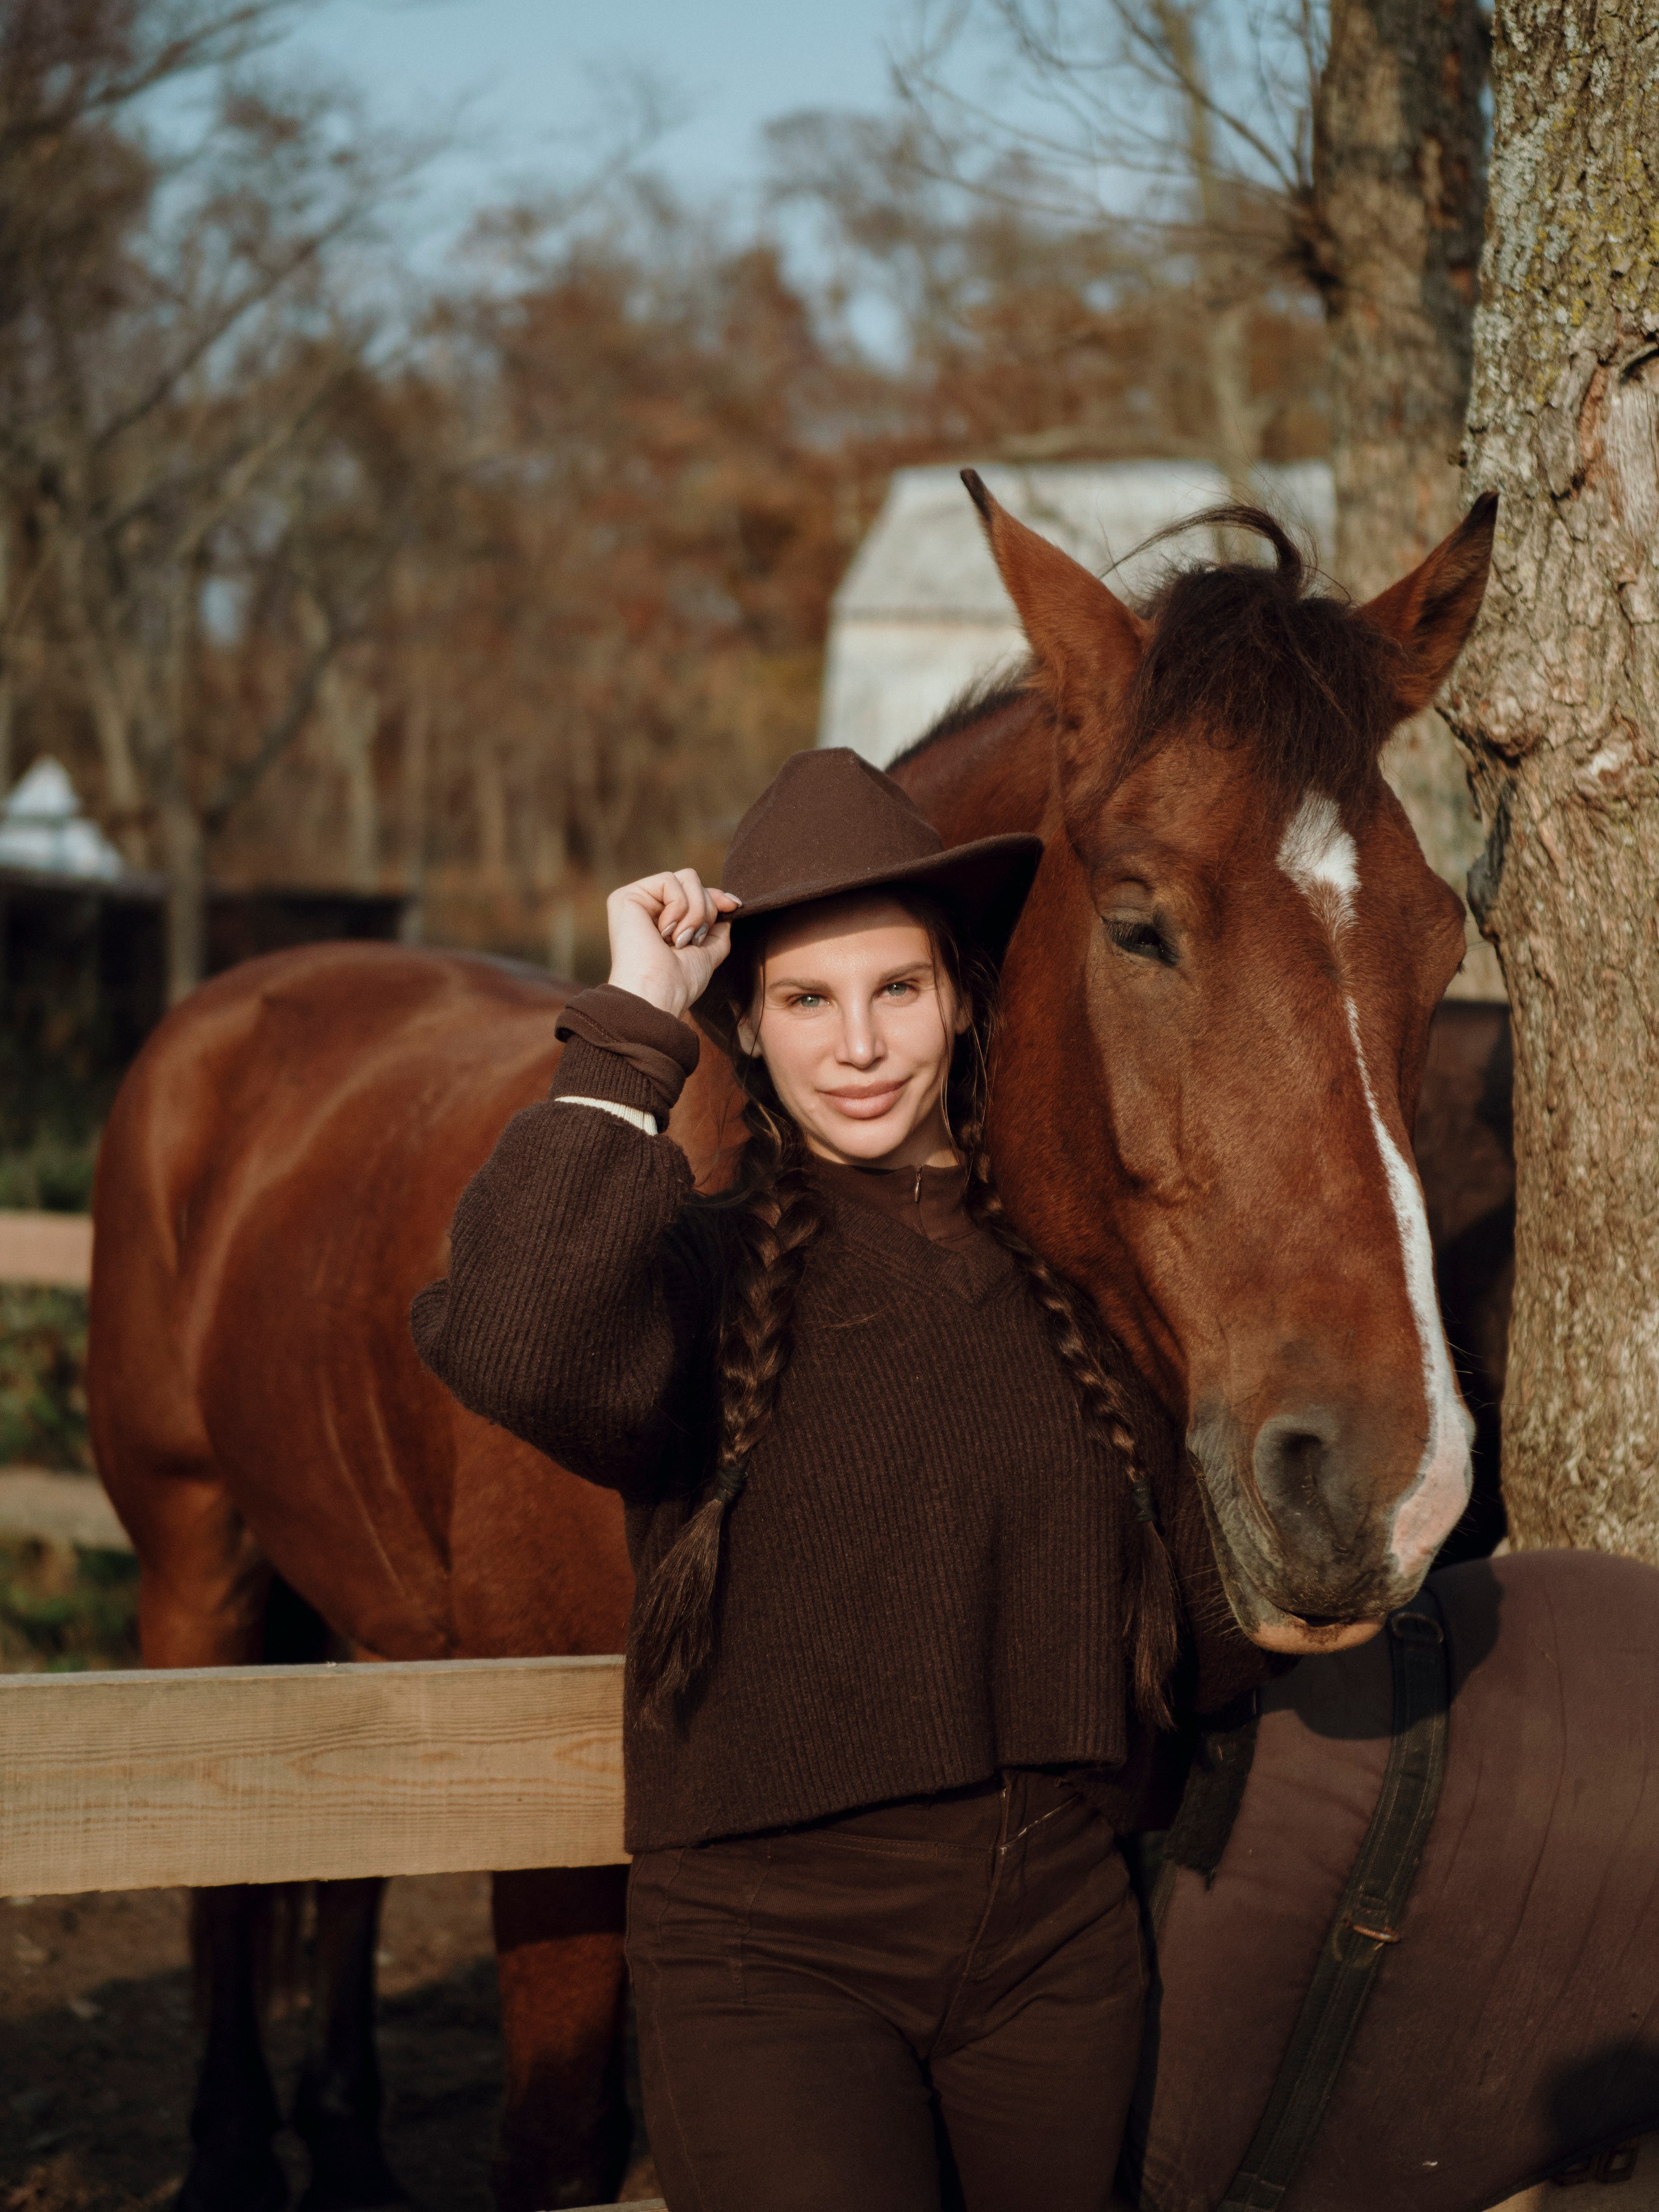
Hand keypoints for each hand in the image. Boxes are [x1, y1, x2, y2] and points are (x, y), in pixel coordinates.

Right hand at [606, 869, 742, 1019]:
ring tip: (680, 940)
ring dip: (695, 911)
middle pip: (693, 882)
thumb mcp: (707, 953)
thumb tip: (728, 904)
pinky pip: (669, 880)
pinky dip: (678, 907)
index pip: (695, 893)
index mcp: (662, 921)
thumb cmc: (680, 982)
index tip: (734, 906)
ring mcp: (635, 901)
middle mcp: (646, 908)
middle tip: (692, 940)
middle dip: (706, 911)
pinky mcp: (625, 896)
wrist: (658, 994)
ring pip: (686, 878)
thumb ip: (716, 930)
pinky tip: (665, 932)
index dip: (717, 897)